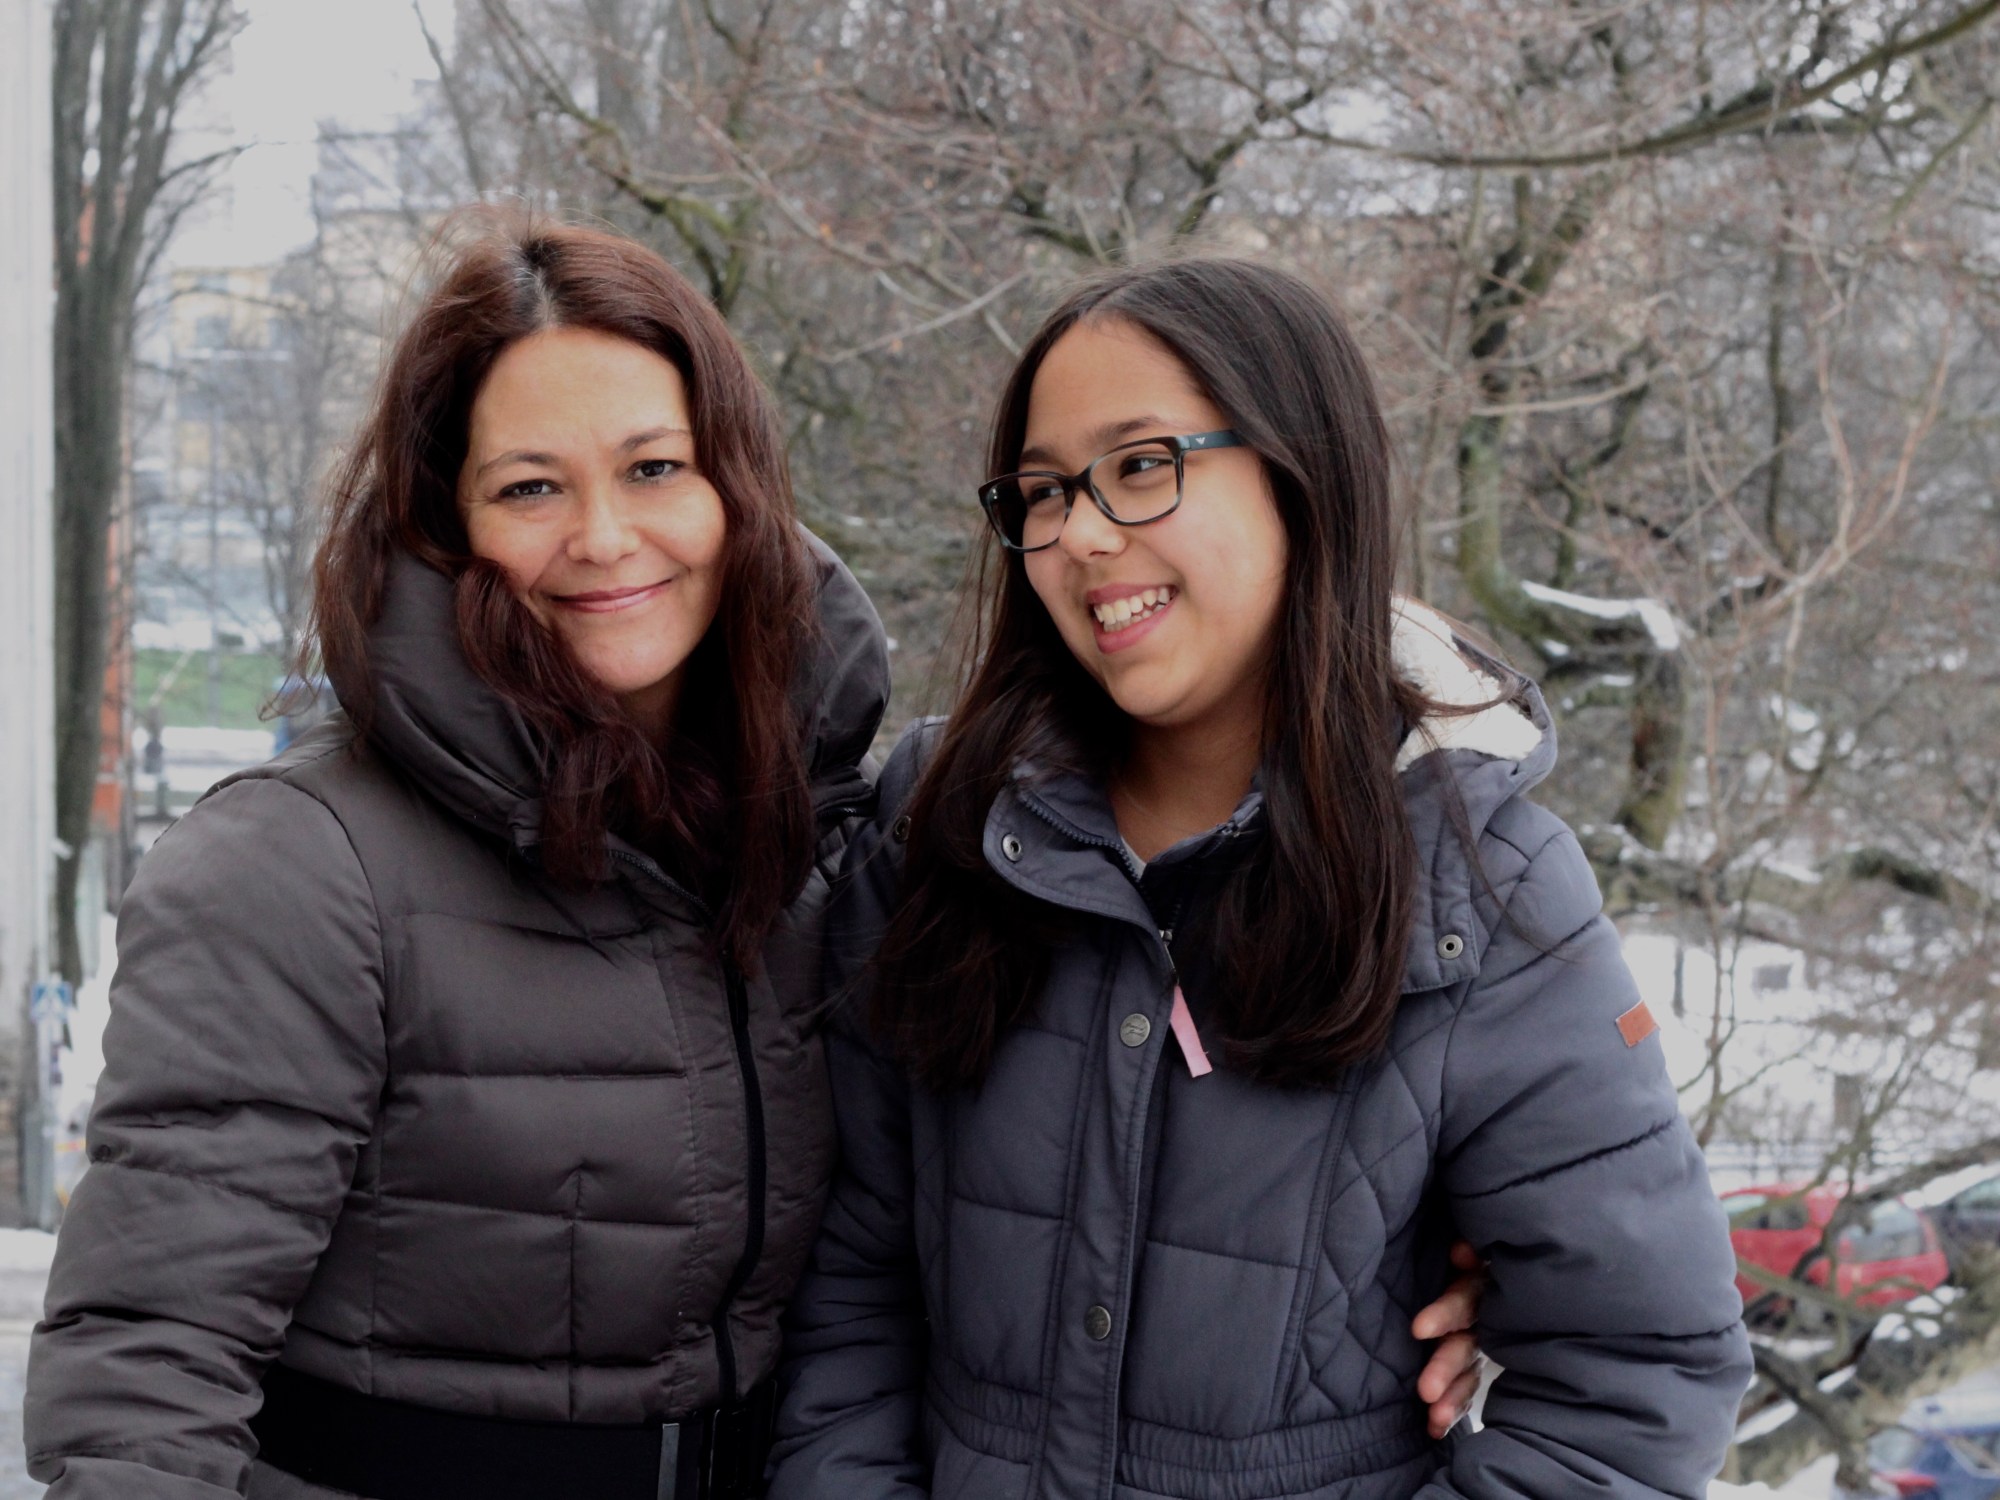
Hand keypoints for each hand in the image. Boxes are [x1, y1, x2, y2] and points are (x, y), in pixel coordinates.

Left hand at [1411, 1239, 1486, 1438]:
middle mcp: (1485, 1319)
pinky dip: (1451, 1408)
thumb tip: (1462, 1253)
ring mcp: (1482, 1343)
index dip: (1445, 1315)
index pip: (1464, 1301)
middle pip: (1467, 1344)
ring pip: (1469, 1372)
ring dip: (1453, 1397)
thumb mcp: (1467, 1252)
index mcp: (1479, 1286)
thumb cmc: (1458, 1255)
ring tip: (1433, 1420)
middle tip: (1424, 1391)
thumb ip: (1468, 1253)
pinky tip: (1433, 1430)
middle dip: (1446, 1368)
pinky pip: (1466, 1388)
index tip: (1418, 1330)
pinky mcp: (1473, 1362)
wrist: (1472, 1262)